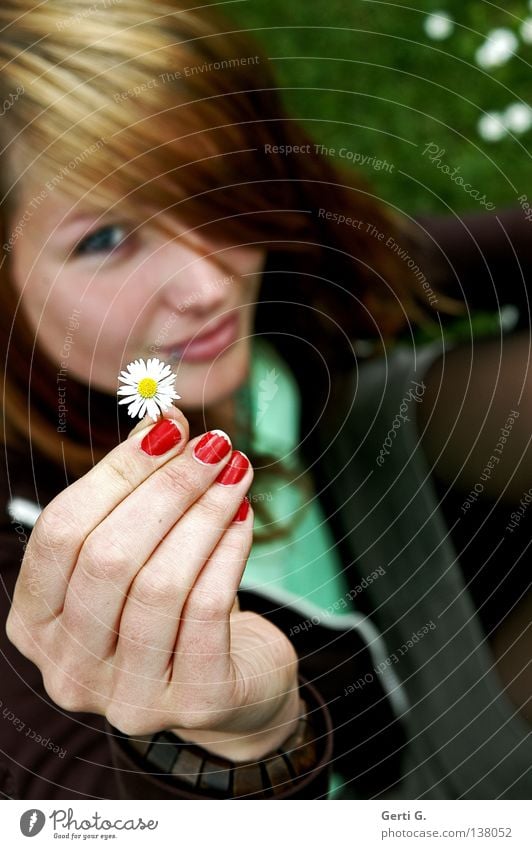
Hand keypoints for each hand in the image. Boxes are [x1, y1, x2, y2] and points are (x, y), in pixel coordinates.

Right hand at [6, 408, 299, 759]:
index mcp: (36, 621)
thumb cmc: (174, 605)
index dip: (116, 473)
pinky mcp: (194, 703)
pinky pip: (208, 611)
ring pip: (161, 584)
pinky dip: (230, 553)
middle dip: (169, 488)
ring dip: (205, 513)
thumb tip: (163, 423)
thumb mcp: (140, 552)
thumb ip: (136, 496)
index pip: (59, 533)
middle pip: (110, 557)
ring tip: (236, 473)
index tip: (167, 428)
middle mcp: (68, 667)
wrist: (232, 681)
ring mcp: (127, 696)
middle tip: (214, 446)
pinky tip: (244, 519)